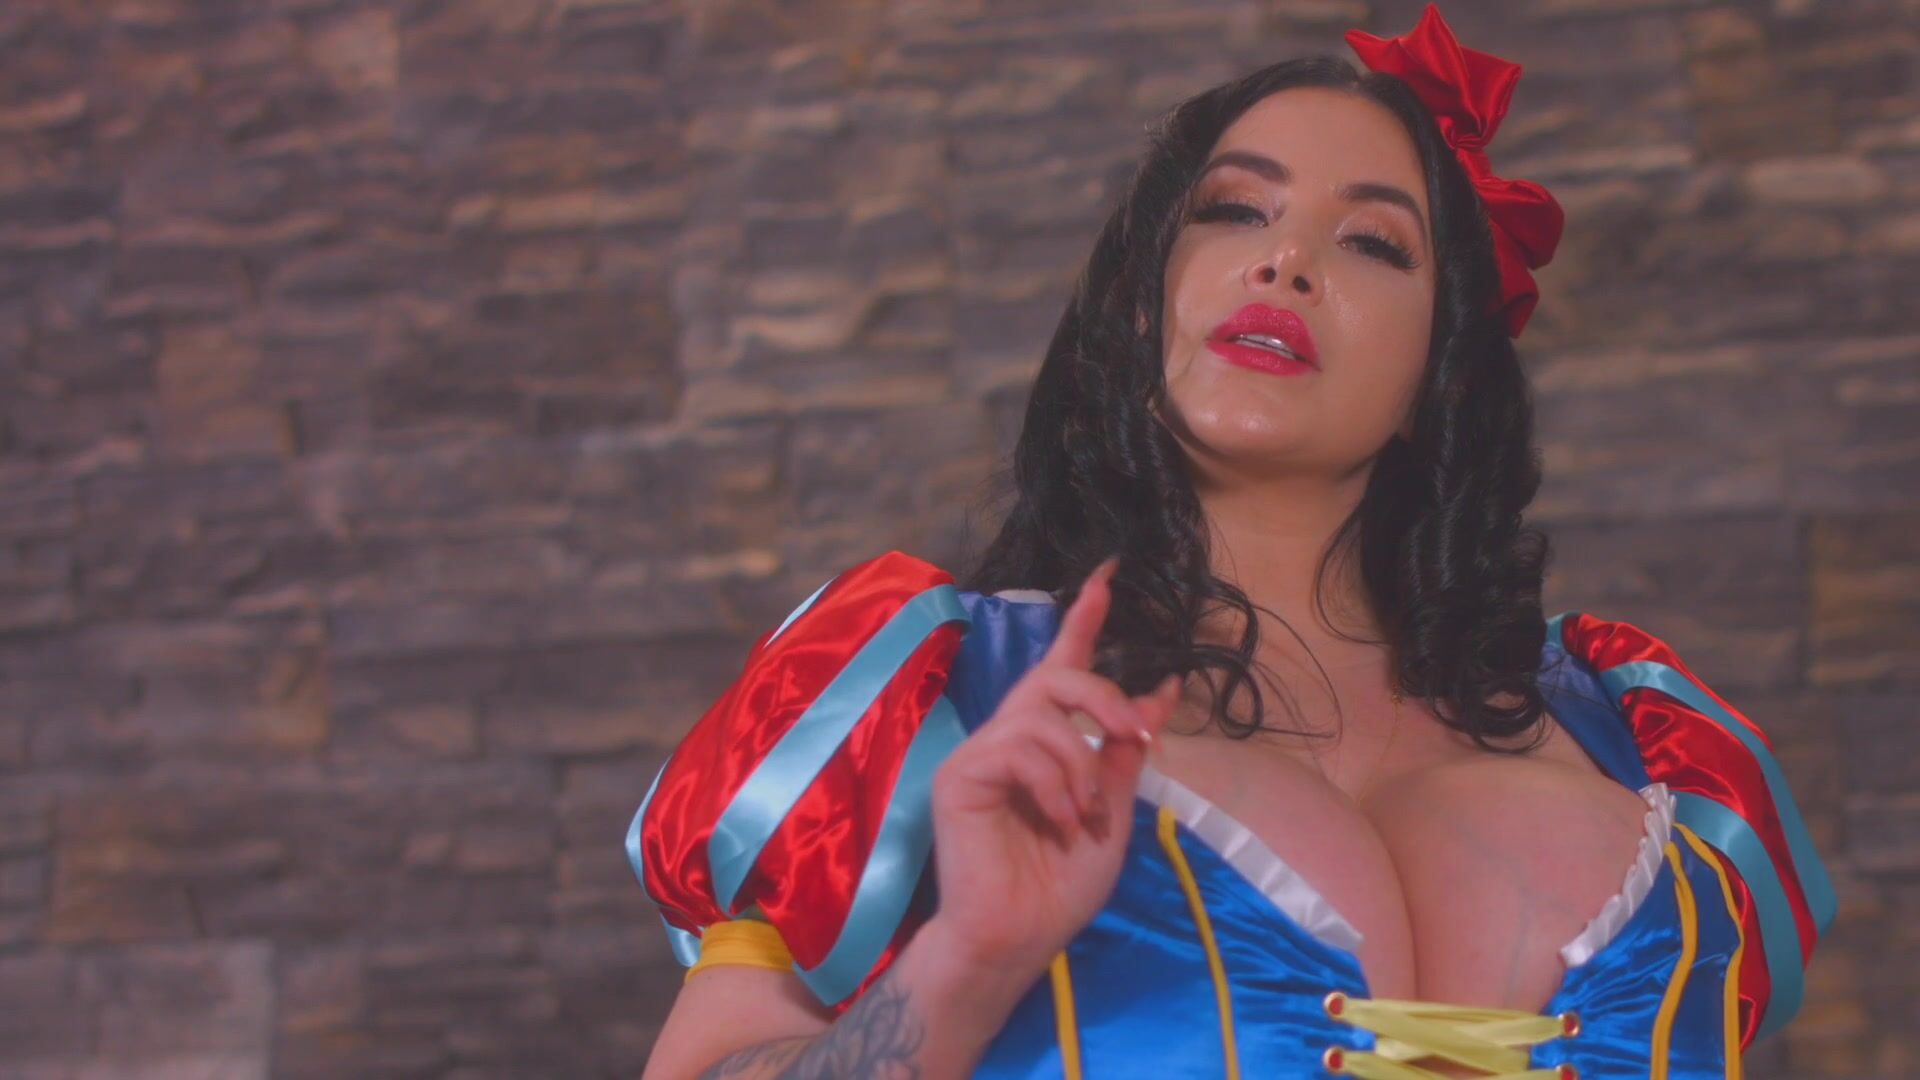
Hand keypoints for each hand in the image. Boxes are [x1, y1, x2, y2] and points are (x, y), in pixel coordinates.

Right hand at [923, 557, 1182, 985]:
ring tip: (1086, 815)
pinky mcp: (960, 773)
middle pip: (1056, 676)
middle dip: (1104, 697)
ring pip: (1042, 715)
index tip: (1107, 575)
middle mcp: (1010, 736)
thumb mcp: (1113, 812)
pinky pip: (1017, 747)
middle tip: (1135, 738)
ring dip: (1081, 764)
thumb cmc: (1059, 885)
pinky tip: (1060, 819)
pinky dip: (1052, 783)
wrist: (1017, 936)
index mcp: (1046, 742)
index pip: (1063, 667)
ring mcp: (981, 752)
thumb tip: (1162, 689)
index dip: (1084, 620)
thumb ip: (1125, 750)